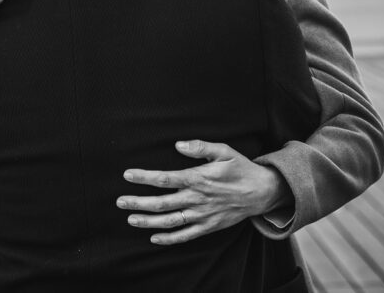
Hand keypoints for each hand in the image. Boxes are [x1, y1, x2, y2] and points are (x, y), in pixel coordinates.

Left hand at [117, 140, 290, 245]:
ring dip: (148, 221)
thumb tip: (178, 145)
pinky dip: (169, 238)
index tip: (127, 175)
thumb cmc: (241, 168)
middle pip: (162, 203)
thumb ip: (200, 147)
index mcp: (199, 178)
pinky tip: (154, 237)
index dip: (144, 177)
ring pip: (170, 221)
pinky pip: (186, 235)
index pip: (165, 179)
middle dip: (138, 202)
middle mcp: (197, 198)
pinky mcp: (209, 226)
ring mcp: (202, 215)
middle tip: (120, 202)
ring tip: (130, 219)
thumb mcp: (224, 150)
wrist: (263, 192)